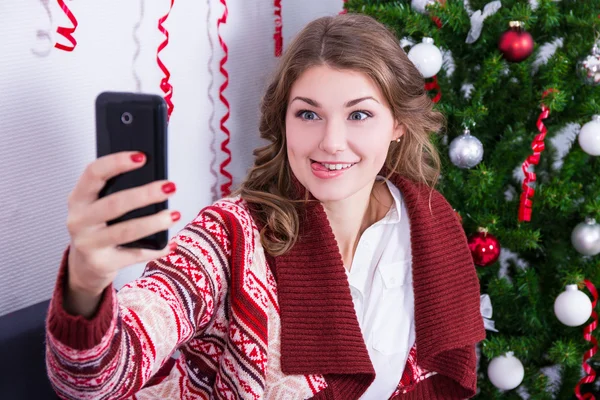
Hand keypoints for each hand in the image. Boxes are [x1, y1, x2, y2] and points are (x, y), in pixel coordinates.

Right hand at [64, 151, 178, 315]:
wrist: (85, 264)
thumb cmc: (99, 225)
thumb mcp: (99, 204)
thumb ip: (117, 190)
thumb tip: (156, 179)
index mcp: (78, 198)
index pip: (93, 173)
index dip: (117, 162)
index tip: (142, 157)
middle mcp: (79, 220)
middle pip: (114, 204)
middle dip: (145, 194)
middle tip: (170, 187)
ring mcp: (88, 243)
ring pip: (126, 231)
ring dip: (154, 222)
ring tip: (174, 214)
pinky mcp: (101, 263)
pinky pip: (134, 254)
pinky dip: (155, 248)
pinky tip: (171, 242)